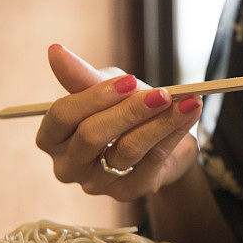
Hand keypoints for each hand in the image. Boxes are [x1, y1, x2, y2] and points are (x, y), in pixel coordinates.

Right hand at [35, 44, 202, 200]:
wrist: (161, 137)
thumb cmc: (125, 109)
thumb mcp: (107, 88)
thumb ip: (83, 76)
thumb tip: (55, 51)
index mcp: (52, 138)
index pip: (62, 116)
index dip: (94, 96)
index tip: (128, 80)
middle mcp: (68, 165)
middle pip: (92, 136)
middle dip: (130, 110)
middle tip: (162, 93)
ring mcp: (97, 183)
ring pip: (128, 149)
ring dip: (160, 121)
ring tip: (187, 101)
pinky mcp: (128, 191)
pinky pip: (153, 159)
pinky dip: (174, 133)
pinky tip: (190, 114)